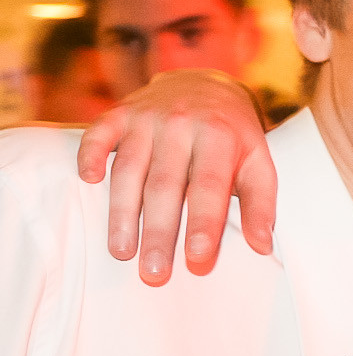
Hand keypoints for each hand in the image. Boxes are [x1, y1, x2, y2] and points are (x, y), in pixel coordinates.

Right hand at [76, 69, 276, 284]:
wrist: (205, 82)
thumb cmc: (234, 136)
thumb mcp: (259, 163)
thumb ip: (261, 204)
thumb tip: (263, 246)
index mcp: (219, 137)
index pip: (209, 186)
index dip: (204, 223)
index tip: (198, 258)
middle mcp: (181, 124)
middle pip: (165, 185)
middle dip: (158, 232)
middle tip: (153, 272)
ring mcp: (146, 117)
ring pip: (128, 169)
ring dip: (122, 212)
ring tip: (121, 251)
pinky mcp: (119, 113)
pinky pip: (98, 134)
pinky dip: (90, 156)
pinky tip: (87, 181)